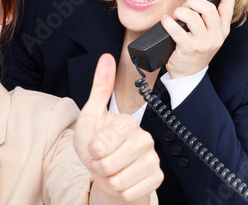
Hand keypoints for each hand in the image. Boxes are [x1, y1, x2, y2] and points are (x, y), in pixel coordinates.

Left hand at [74, 54, 162, 202]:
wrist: (109, 170)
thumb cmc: (97, 141)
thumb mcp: (91, 114)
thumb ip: (100, 87)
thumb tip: (107, 57)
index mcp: (128, 122)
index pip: (101, 145)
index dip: (92, 151)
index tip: (95, 146)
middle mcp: (144, 138)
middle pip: (109, 164)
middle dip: (99, 166)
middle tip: (102, 159)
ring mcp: (152, 159)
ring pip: (119, 181)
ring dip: (109, 180)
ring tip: (112, 169)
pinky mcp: (156, 178)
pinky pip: (130, 192)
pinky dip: (121, 191)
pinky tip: (124, 179)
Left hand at [162, 0, 234, 78]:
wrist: (189, 76)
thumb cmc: (195, 51)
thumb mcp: (208, 35)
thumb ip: (208, 19)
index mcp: (222, 30)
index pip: (228, 3)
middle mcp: (216, 36)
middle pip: (207, 8)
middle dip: (192, 2)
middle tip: (184, 8)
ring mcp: (204, 43)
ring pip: (192, 16)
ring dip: (179, 12)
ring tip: (175, 17)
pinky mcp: (189, 48)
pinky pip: (176, 29)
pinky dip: (168, 22)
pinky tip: (166, 22)